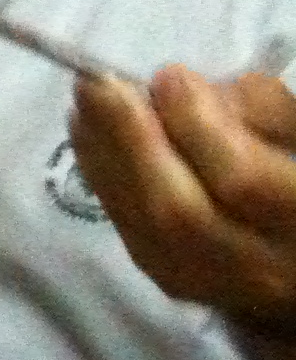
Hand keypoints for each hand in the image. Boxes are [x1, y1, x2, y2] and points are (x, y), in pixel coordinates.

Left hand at [70, 67, 295, 328]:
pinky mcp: (173, 281)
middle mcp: (263, 267)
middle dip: (132, 141)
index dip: (198, 126)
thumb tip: (179, 88)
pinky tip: (87, 137)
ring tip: (84, 102)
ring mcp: (214, 284)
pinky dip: (104, 178)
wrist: (290, 250)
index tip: (168, 75)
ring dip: (105, 156)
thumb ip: (259, 111)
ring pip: (146, 227)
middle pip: (181, 213)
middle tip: (98, 84)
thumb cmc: (293, 169)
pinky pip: (129, 232)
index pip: (244, 181)